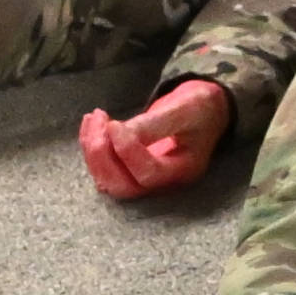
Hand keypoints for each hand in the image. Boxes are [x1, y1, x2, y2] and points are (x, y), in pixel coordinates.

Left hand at [78, 79, 234, 206]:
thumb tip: (119, 132)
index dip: (126, 151)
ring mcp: (145, 180)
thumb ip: (155, 123)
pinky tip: (92, 124)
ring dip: (93, 151)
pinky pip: (105, 170)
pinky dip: (92, 149)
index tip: (113, 123)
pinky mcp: (131, 171)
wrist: (203, 110)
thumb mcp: (185, 108)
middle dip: (102, 155)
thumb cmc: (199, 107)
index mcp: (182, 170)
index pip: (148, 173)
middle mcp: (163, 183)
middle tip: (98, 120)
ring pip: (109, 181)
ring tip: (93, 118)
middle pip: (123, 186)